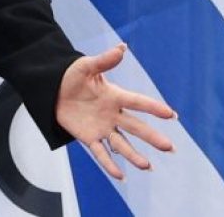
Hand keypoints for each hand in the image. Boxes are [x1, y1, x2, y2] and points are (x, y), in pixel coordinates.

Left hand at [54, 43, 175, 179]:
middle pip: (135, 127)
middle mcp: (112, 115)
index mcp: (114, 96)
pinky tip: (120, 175)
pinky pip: (101, 153)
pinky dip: (109, 164)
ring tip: (147, 165)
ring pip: (121, 144)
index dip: (153, 107)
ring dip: (134, 155)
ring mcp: (102, 128)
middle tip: (169, 147)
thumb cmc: (72, 77)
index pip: (137, 102)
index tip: (171, 114)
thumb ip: (104, 61)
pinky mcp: (89, 138)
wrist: (53, 91)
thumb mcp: (86, 66)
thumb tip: (122, 47)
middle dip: (152, 137)